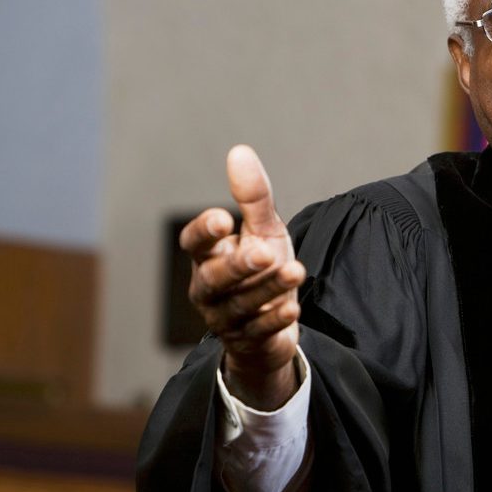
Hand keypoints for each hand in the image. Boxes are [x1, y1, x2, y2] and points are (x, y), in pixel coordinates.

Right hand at [179, 145, 305, 408]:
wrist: (271, 322)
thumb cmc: (262, 268)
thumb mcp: (263, 231)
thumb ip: (252, 198)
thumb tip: (239, 151)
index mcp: (208, 257)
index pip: (194, 243)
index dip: (204, 232)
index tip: (223, 217)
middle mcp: (209, 287)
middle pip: (214, 278)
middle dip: (238, 266)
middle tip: (265, 252)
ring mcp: (226, 317)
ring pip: (240, 304)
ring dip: (267, 289)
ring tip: (296, 271)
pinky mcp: (247, 340)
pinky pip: (258, 332)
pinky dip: (274, 320)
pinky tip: (293, 309)